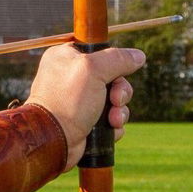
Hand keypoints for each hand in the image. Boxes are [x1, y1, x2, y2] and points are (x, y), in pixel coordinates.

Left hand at [25, 44, 145, 168]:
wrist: (54, 140)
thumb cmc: (68, 101)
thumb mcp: (94, 70)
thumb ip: (118, 59)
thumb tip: (138, 56)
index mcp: (66, 57)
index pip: (99, 51)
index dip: (113, 62)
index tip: (117, 72)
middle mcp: (71, 77)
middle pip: (112, 77)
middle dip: (120, 91)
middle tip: (115, 100)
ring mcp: (78, 101)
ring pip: (114, 100)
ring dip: (120, 110)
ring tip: (113, 120)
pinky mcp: (85, 121)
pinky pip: (110, 119)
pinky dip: (114, 125)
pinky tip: (110, 130)